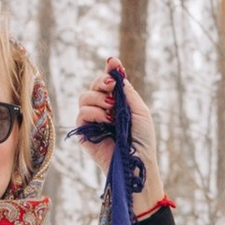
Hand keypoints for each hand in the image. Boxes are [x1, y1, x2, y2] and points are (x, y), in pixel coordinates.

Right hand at [71, 60, 162, 208]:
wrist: (136, 162)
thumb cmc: (143, 140)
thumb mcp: (140, 111)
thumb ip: (127, 92)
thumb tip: (116, 73)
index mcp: (118, 104)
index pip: (109, 82)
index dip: (110, 70)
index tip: (113, 63)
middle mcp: (103, 110)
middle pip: (93, 85)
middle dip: (101, 81)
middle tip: (111, 86)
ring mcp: (92, 121)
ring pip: (84, 97)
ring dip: (98, 99)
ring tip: (112, 112)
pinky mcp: (84, 133)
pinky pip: (81, 113)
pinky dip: (94, 112)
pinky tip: (107, 121)